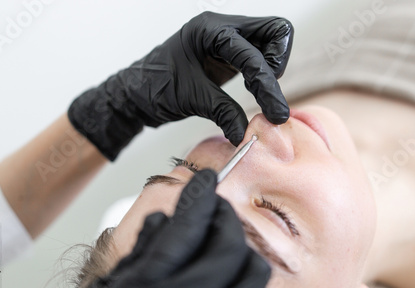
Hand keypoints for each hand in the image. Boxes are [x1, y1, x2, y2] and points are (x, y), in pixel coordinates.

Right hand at [62, 170, 275, 287]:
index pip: (185, 230)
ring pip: (254, 277)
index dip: (200, 197)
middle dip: (225, 218)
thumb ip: (139, 254)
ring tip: (226, 250)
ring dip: (243, 254)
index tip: (206, 180)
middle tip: (216, 210)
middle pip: (228, 248)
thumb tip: (164, 219)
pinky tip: (236, 287)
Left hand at [68, 12, 293, 159]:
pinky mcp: (228, 54)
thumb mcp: (192, 99)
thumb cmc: (154, 88)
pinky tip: (254, 89)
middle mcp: (221, 28)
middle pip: (274, 30)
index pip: (251, 54)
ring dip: (272, 67)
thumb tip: (246, 133)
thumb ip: (224, 112)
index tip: (275, 114)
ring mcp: (226, 39)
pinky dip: (263, 72)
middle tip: (268, 92)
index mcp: (209, 30)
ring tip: (261, 92)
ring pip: (270, 40)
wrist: (137, 93)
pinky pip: (258, 54)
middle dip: (277, 63)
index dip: (266, 86)